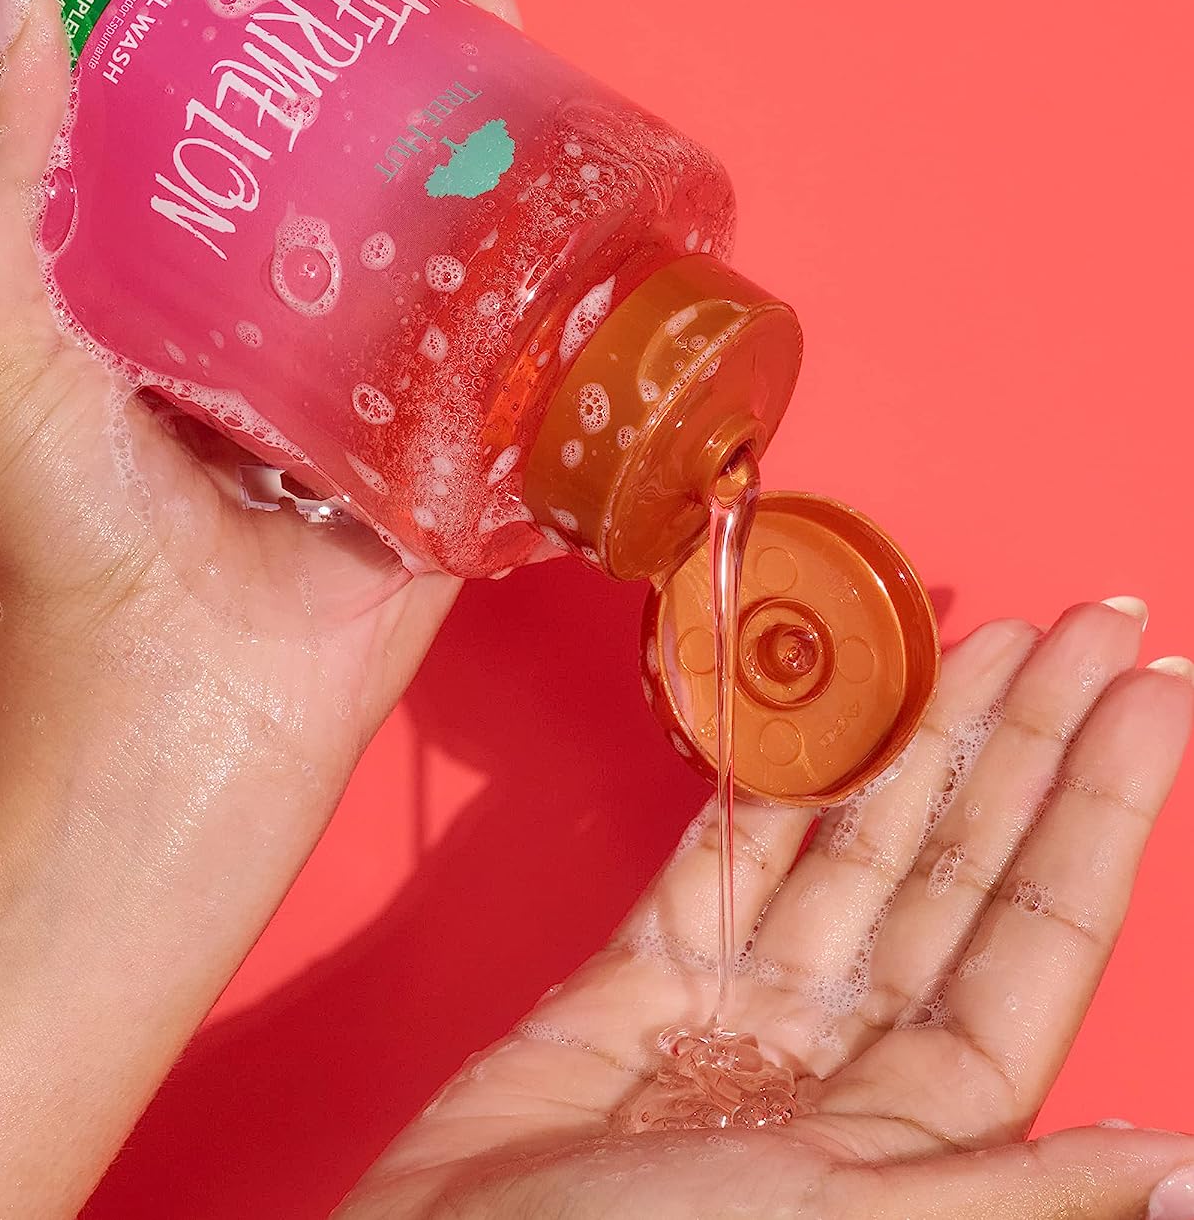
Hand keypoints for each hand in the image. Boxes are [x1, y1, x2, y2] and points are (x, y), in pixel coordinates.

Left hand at [0, 0, 525, 1219]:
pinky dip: (538, 222)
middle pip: (341, 119)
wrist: (180, 698)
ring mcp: (363, 357)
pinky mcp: (443, 422)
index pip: (218, 88)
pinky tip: (561, 137)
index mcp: (154, 266)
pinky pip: (503, 308)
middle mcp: (263, 297)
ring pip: (430, 190)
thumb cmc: (60, 537)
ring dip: (468, 83)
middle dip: (388, 12)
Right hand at [340, 603, 1193, 1218]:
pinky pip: (724, 852)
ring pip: (855, 840)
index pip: (1040, 931)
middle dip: (1026, 740)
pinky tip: (818, 709)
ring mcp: (748, 1000)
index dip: (1102, 809)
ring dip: (918, 736)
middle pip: (962, 865)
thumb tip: (1174, 1159)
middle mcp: (849, 1046)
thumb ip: (1002, 1191)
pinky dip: (769, 779)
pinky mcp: (647, 967)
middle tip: (1089, 624)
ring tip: (985, 638)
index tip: (1149, 697)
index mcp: (922, 1118)